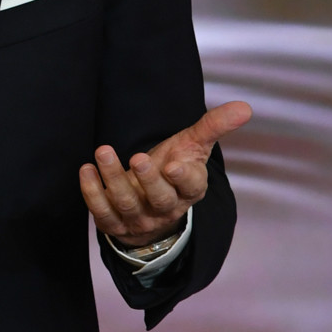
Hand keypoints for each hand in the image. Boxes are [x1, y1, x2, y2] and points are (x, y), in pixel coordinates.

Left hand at [80, 100, 251, 248]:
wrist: (149, 204)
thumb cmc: (173, 167)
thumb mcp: (192, 146)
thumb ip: (214, 126)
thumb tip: (245, 107)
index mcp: (188, 190)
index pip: (191, 187)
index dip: (183, 178)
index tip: (173, 165)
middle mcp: (165, 208)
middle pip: (160, 199)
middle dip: (148, 180)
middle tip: (138, 157)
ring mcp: (140, 219)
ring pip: (127, 204)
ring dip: (114, 178)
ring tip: (103, 151)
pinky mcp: (115, 224)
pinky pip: (102, 213)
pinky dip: (92, 193)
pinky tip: (86, 170)